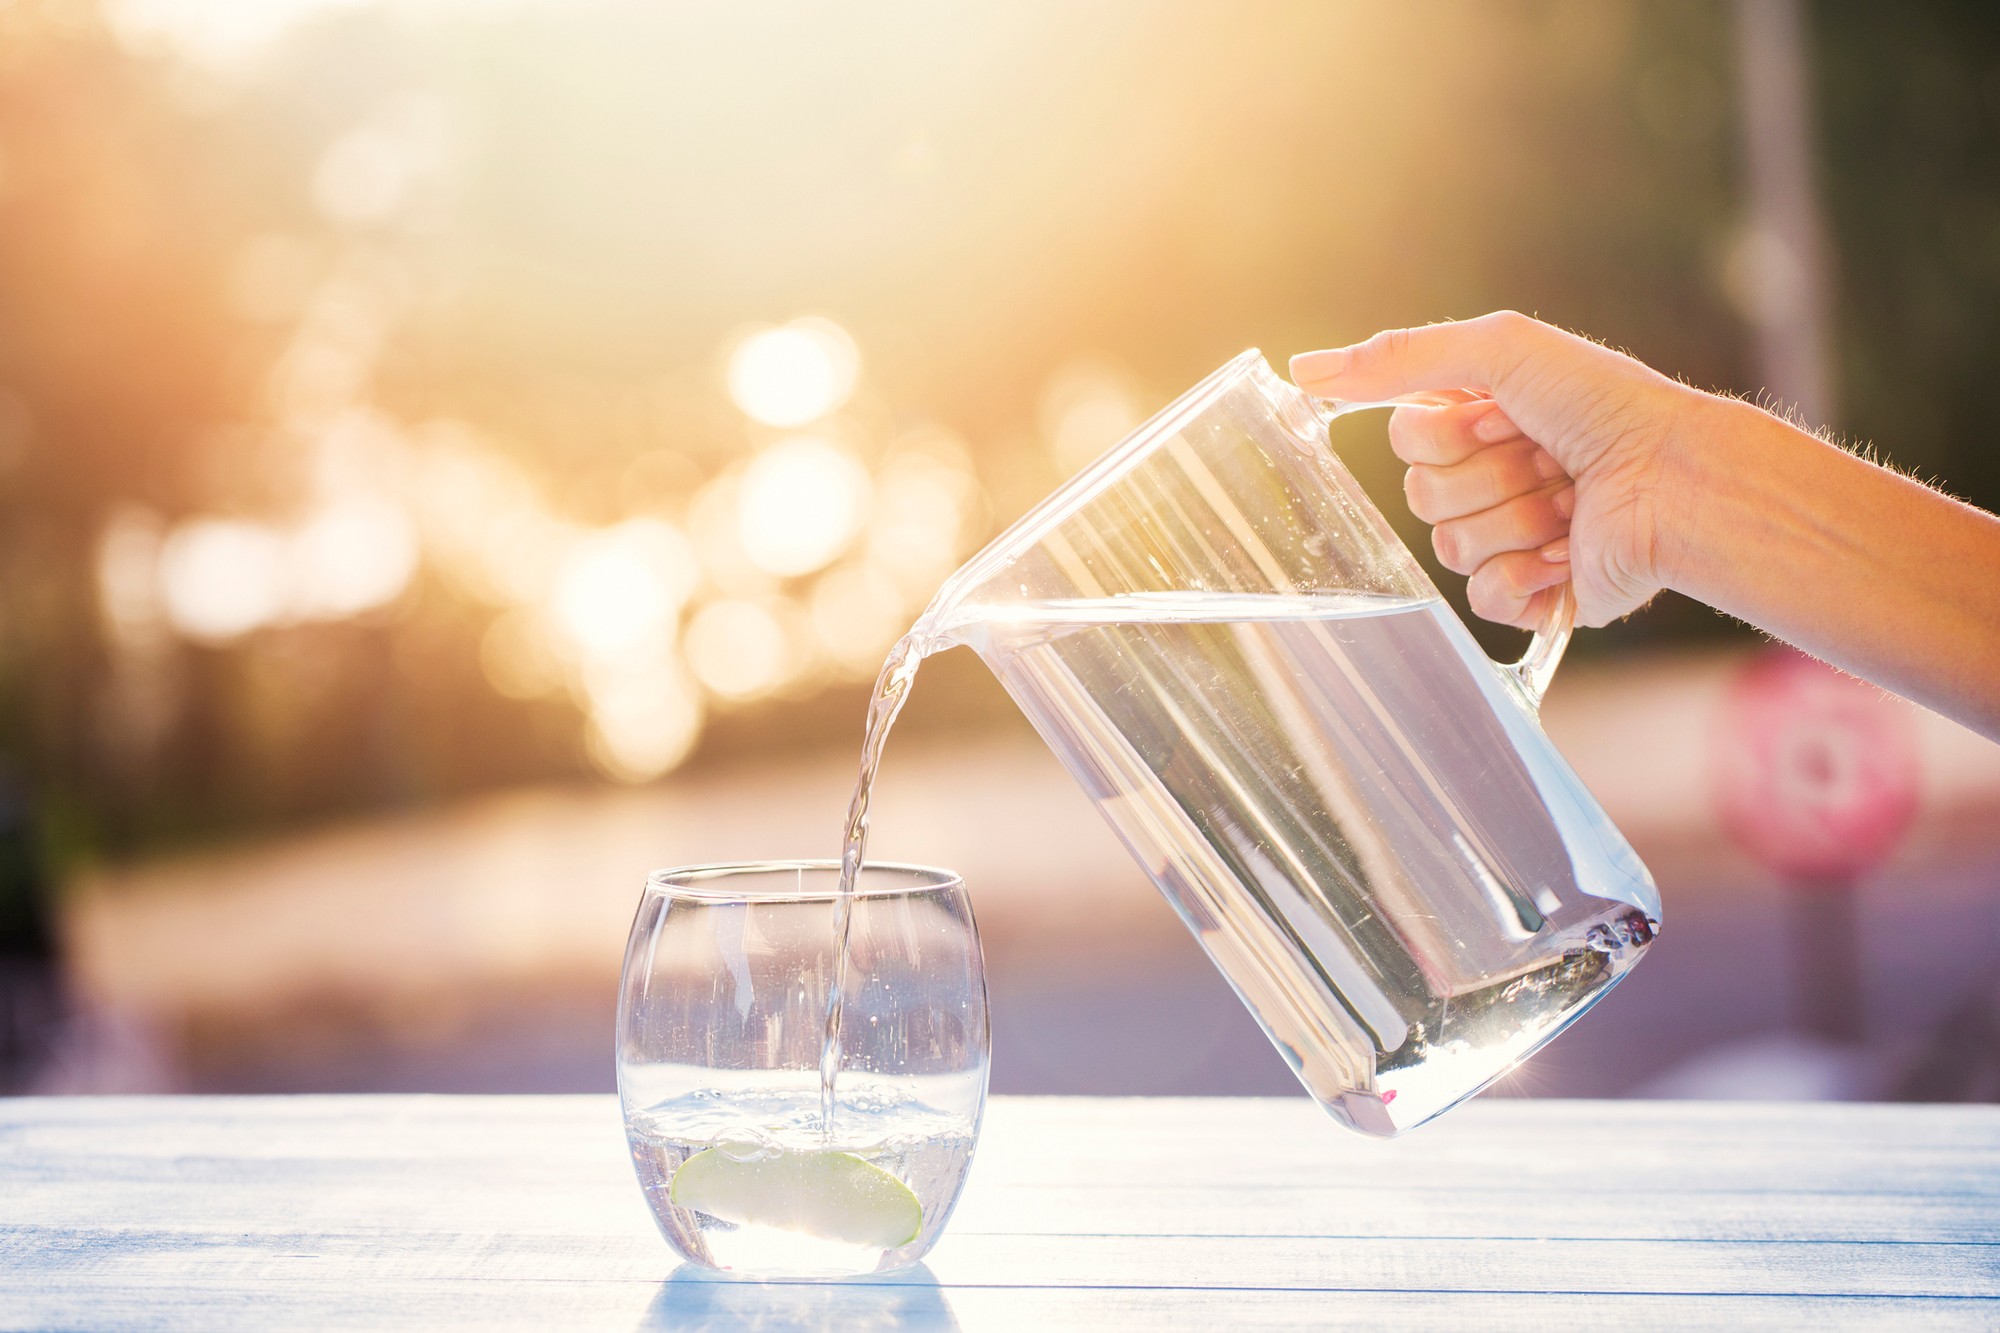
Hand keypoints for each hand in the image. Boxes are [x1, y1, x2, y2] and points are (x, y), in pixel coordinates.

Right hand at [1290, 311, 1710, 629]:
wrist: (1676, 480)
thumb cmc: (1605, 404)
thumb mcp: (1500, 348)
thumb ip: (1400, 356)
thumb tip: (1301, 371)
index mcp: (1478, 423)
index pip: (1404, 439)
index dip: (1449, 431)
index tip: (1506, 414)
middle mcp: (1489, 481)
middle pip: (1420, 497)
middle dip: (1488, 475)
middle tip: (1547, 457)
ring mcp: (1509, 541)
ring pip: (1450, 548)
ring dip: (1516, 519)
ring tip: (1571, 502)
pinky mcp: (1532, 596)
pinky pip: (1481, 600)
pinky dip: (1526, 573)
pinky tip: (1568, 551)